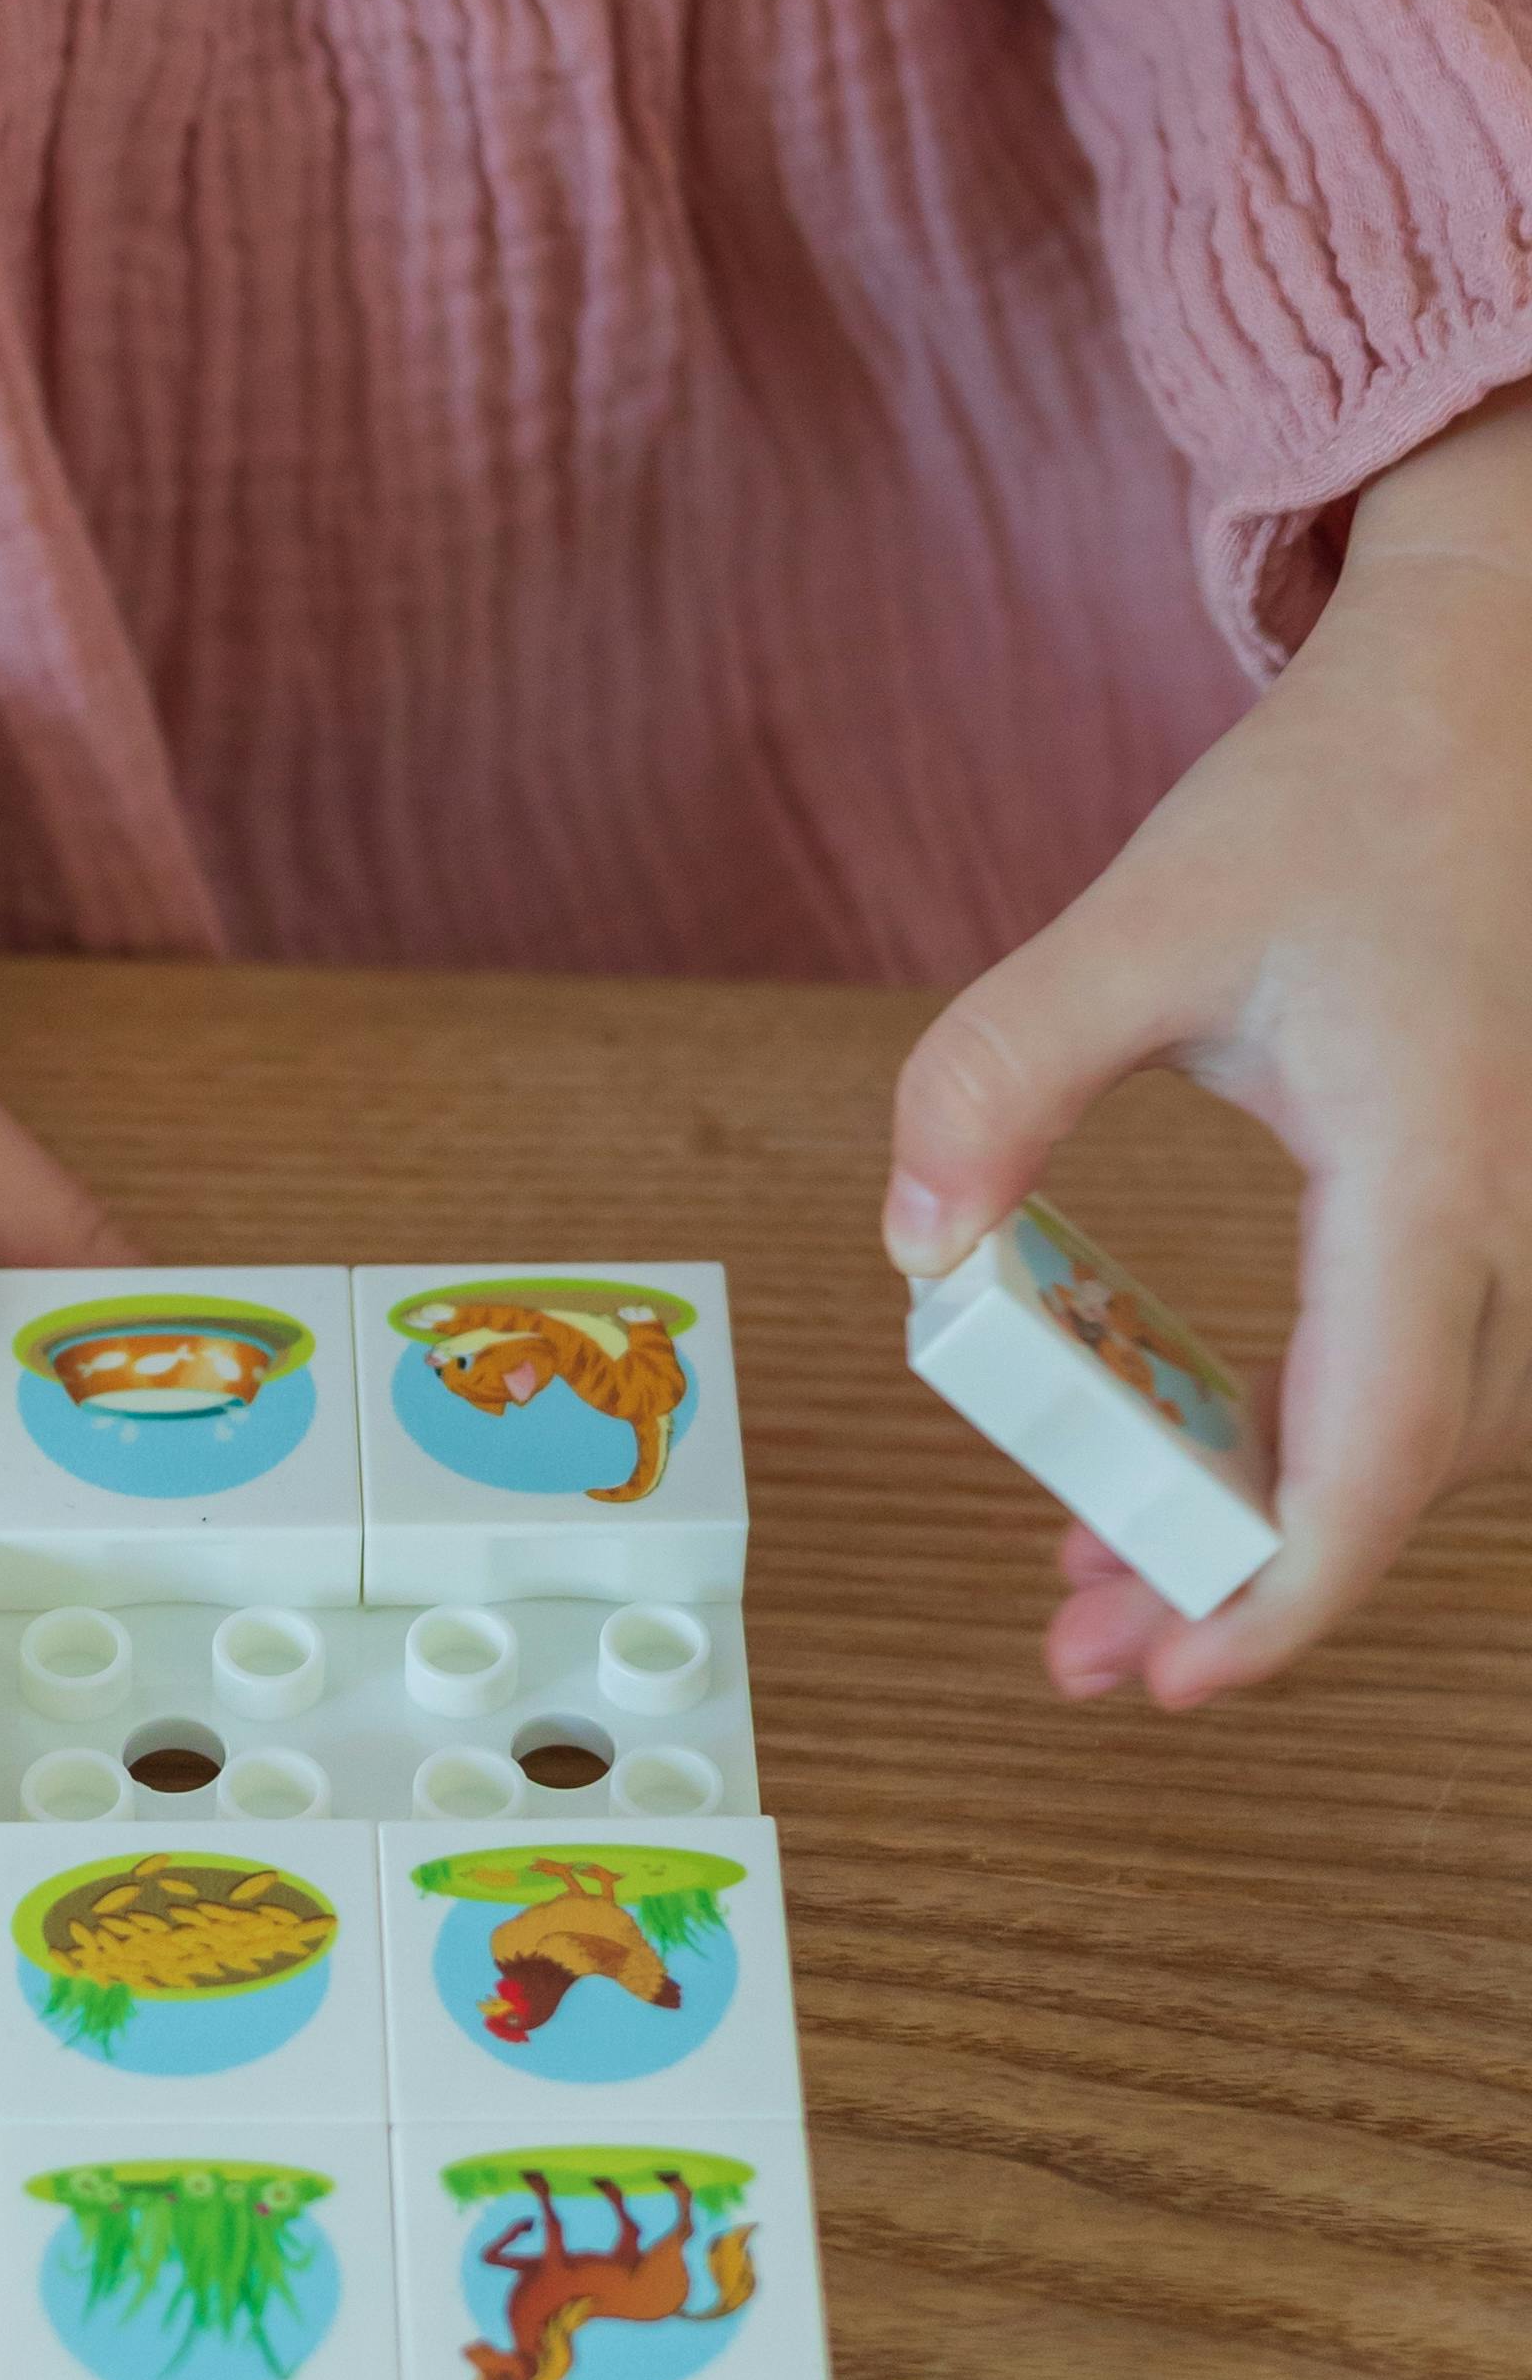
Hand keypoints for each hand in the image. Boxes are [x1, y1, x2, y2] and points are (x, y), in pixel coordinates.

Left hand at [882, 385, 1531, 1701]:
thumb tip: (910, 1243)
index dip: (1282, 1595)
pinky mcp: (1506, 1212)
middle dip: (1241, 1584)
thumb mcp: (1142, 918)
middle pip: (1400, 1477)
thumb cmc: (1336, 803)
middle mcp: (1518, 1217)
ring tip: (1102, 1575)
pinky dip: (1319, 1439)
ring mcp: (1531, 1219)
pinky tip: (1193, 1455)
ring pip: (1429, 1441)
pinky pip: (1433, 1374)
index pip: (1378, 1447)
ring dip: (1279, 1522)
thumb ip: (1001, 1070)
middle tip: (1080, 1651)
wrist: (1493, 698)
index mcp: (1436, 1166)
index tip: (1172, 1681)